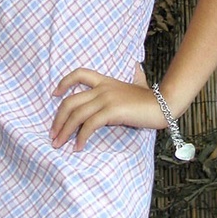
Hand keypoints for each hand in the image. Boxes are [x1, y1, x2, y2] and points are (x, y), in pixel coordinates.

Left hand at [50, 67, 165, 150]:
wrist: (164, 103)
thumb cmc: (150, 99)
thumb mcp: (136, 84)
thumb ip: (131, 78)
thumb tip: (135, 70)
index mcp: (105, 81)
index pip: (78, 74)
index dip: (63, 83)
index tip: (54, 94)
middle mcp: (102, 88)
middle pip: (70, 101)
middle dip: (57, 119)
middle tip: (52, 134)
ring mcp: (106, 99)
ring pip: (76, 115)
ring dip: (64, 131)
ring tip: (58, 144)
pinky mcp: (112, 111)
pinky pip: (89, 125)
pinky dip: (80, 137)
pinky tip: (78, 147)